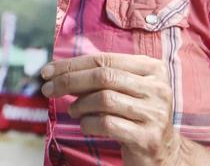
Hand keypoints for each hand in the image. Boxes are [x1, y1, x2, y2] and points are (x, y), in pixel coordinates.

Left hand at [41, 52, 182, 165]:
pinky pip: (107, 124)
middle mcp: (158, 88)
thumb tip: (57, 70)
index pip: (104, 59)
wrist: (163, 150)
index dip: (71, 64)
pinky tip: (85, 125)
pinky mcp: (147, 137)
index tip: (47, 71)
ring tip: (74, 111)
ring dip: (79, 105)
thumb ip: (101, 76)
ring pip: (104, 99)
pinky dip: (88, 123)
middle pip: (103, 77)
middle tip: (48, 89)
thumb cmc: (135, 113)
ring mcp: (155, 113)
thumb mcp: (125, 88)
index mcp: (152, 69)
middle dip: (69, 81)